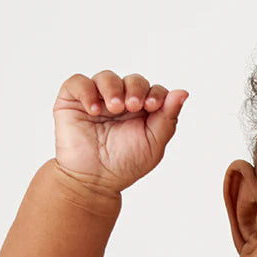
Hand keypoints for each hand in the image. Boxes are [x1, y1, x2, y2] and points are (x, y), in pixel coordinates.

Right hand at [53, 71, 187, 194]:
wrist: (95, 179)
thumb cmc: (125, 164)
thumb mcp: (154, 143)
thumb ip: (168, 118)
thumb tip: (183, 92)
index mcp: (143, 112)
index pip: (154, 90)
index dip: (156, 93)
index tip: (153, 106)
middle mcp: (122, 101)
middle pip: (133, 80)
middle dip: (136, 89)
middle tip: (133, 106)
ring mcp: (98, 99)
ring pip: (107, 77)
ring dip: (113, 88)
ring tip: (114, 108)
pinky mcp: (73, 100)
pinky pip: (79, 82)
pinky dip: (88, 91)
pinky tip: (94, 110)